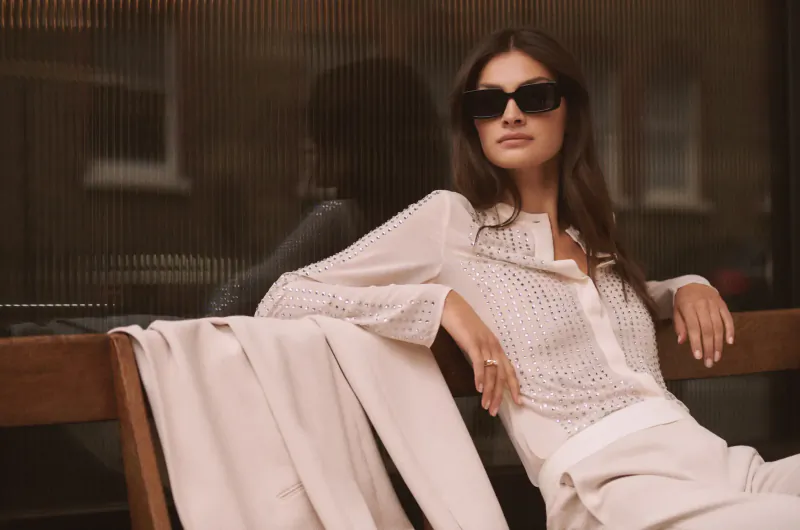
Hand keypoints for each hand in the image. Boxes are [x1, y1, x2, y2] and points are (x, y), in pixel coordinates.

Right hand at [441, 291, 521, 414]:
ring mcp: (484, 343)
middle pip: (501, 374)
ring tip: (486, 406)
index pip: (509, 369)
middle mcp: (493, 345)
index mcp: (496, 346)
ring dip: (489, 391)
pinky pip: (479, 362)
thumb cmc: (461, 323)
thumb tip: (482, 369)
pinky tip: (478, 389)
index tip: (518, 402)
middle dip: (500, 395)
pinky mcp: (472, 342)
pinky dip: (480, 377)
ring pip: (491, 372)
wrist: (450, 306)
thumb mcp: (475, 340)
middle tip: (495, 411)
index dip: (514, 386)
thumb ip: (481, 352)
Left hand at [674, 283, 734, 367]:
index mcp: (688, 306)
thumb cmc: (683, 300)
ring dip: (719, 343)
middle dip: (709, 347)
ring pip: (718, 326)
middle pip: (707, 329)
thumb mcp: (676, 311)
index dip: (696, 343)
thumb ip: (679, 325)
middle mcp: (702, 305)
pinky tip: (729, 342)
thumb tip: (682, 342)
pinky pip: (728, 318)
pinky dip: (730, 330)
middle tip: (709, 362)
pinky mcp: (723, 304)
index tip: (698, 357)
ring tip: (717, 357)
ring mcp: (714, 304)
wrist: (693, 283)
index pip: (693, 328)